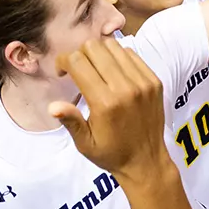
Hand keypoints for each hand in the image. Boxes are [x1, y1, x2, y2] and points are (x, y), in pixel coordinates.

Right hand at [51, 40, 165, 179]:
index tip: (63, 73)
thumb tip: (53, 106)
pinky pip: (132, 55)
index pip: (78, 62)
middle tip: (78, 70)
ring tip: (95, 69)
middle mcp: (125, 88)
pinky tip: (113, 72)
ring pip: (114, 47)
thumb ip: (70, 121)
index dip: (64, 61)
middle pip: (95, 47)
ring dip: (99, 53)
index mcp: (105, 103)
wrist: (147, 161)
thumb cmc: (112, 154)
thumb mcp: (85, 143)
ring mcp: (143, 82)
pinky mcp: (155, 81)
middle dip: (80, 54)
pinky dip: (118, 58)